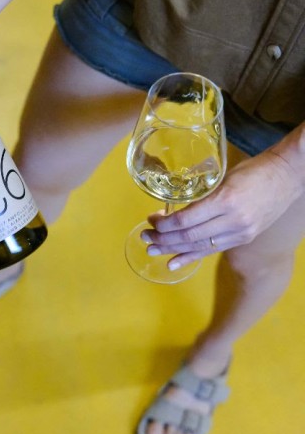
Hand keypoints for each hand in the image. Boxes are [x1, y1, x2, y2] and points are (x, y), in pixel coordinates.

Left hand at [141, 148, 303, 269]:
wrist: (287, 176)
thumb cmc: (253, 170)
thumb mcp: (223, 178)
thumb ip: (202, 196)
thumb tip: (175, 208)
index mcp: (225, 200)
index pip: (186, 220)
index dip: (164, 225)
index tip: (151, 220)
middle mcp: (233, 220)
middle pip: (188, 236)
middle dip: (163, 238)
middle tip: (145, 236)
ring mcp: (240, 232)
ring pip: (199, 246)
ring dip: (172, 249)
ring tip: (152, 249)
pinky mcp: (244, 238)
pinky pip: (212, 250)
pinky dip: (191, 257)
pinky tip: (174, 263)